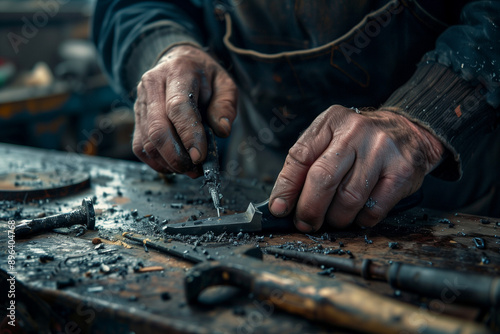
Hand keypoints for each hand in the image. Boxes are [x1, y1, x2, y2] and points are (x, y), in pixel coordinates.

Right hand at [133, 45, 236, 176]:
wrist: (177, 62)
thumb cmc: (204, 77)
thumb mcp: (224, 84)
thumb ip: (226, 106)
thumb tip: (222, 131)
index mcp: (178, 72)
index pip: (178, 108)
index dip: (188, 135)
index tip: (199, 157)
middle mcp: (153, 85)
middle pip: (157, 128)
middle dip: (176, 156)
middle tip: (195, 169)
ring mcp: (140, 102)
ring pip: (146, 142)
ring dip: (168, 162)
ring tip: (189, 168)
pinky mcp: (136, 118)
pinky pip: (140, 147)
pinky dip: (157, 162)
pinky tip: (174, 164)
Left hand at [269, 105, 444, 231]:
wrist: (409, 130)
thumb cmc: (359, 140)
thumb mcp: (330, 138)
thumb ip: (306, 164)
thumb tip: (282, 203)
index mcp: (331, 122)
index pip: (300, 156)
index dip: (286, 187)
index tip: (279, 208)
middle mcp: (356, 132)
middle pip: (323, 178)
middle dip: (309, 208)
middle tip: (305, 222)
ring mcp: (381, 150)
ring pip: (348, 198)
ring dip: (336, 218)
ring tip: (333, 218)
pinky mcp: (402, 171)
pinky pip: (374, 209)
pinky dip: (361, 220)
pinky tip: (358, 214)